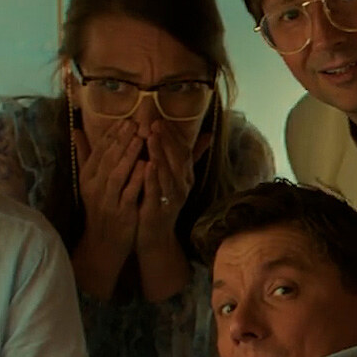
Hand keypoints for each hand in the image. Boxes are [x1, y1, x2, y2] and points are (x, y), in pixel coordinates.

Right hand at [74, 117, 145, 254]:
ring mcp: (107, 200)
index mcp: (87, 177)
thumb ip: (85, 156)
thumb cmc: (101, 207)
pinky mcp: (121, 213)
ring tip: (140, 139)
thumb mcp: (90, 182)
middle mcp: (94, 187)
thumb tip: (76, 131)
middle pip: (107, 159)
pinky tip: (147, 165)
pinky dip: (137, 178)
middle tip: (134, 123)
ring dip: (128, 155)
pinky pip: (129, 193)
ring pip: (117, 174)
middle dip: (121, 140)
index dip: (112, 135)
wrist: (103, 242)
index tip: (125, 120)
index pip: (99, 151)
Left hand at [135, 121, 207, 247]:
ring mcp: (172, 198)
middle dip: (167, 140)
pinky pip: (156, 191)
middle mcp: (182, 186)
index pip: (184, 151)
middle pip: (177, 159)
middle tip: (155, 123)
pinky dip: (153, 177)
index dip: (174, 135)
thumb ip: (189, 157)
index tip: (162, 119)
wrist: (155, 236)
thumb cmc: (162, 203)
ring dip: (160, 154)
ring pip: (168, 173)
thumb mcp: (176, 178)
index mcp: (186, 177)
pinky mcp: (159, 210)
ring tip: (151, 137)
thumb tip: (208, 134)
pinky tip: (147, 164)